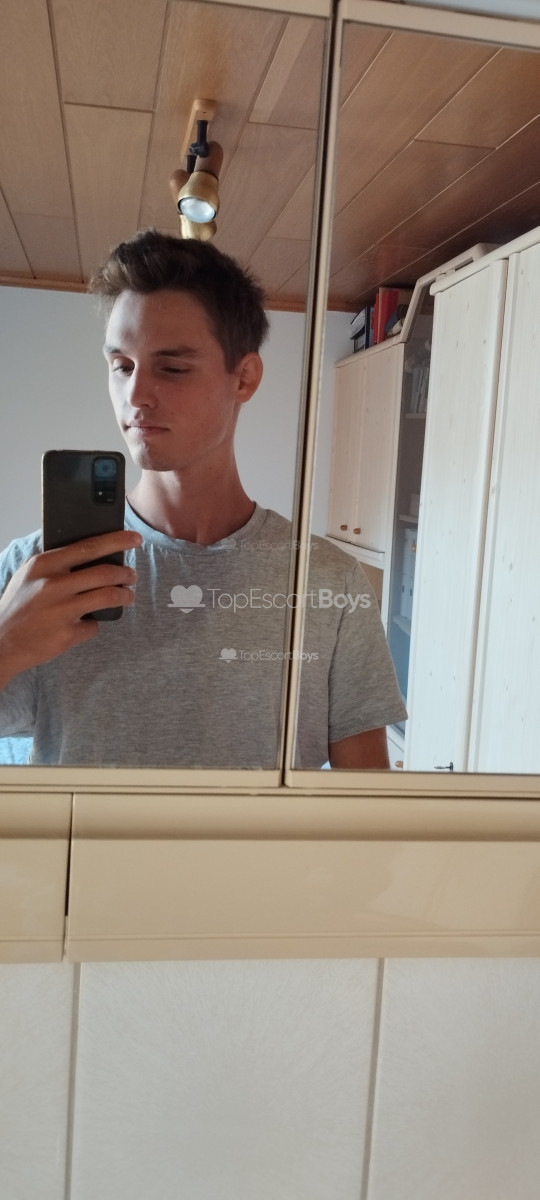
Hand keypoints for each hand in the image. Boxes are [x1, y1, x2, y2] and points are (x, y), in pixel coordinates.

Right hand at [0, 530, 141, 684]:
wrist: (1, 642)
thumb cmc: (19, 606)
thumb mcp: (29, 576)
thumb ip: (57, 564)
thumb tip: (95, 554)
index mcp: (44, 564)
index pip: (89, 546)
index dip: (117, 541)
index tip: (134, 538)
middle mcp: (53, 585)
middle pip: (105, 572)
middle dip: (126, 573)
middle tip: (132, 575)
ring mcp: (61, 610)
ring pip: (109, 597)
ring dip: (125, 595)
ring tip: (127, 595)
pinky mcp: (67, 634)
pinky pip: (94, 626)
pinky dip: (94, 624)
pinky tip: (86, 623)